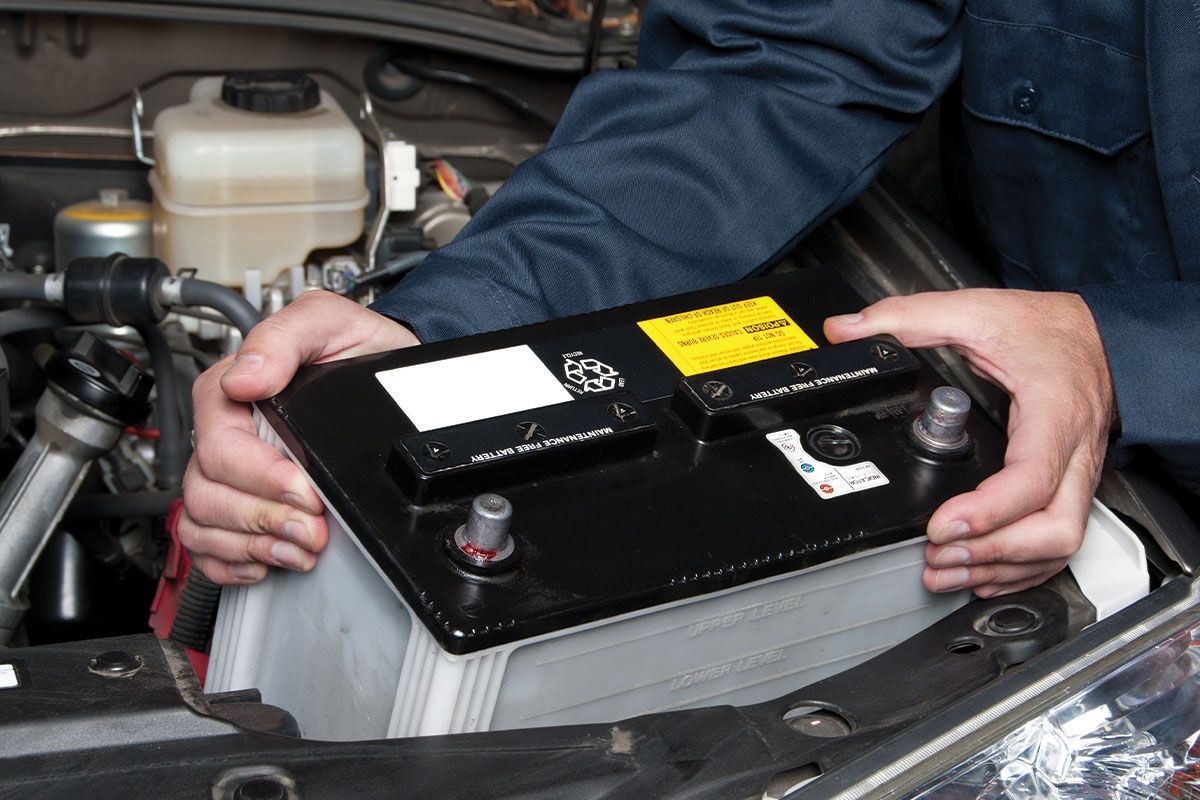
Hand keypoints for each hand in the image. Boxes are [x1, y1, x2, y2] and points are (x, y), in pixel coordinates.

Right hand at [180, 291, 418, 583]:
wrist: (391, 372)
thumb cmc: (358, 347)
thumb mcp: (330, 321)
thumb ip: (285, 337)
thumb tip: (247, 377)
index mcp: (232, 389)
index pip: (219, 446)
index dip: (261, 477)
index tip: (305, 491)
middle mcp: (227, 432)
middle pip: (208, 492)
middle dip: (263, 518)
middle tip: (312, 528)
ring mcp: (231, 470)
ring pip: (203, 522)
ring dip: (253, 545)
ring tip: (300, 548)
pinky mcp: (244, 500)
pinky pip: (207, 544)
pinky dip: (232, 561)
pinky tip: (267, 559)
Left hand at [824, 289, 1115, 596]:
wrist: (1099, 331)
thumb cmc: (1048, 327)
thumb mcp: (976, 311)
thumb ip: (908, 318)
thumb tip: (846, 331)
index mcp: (1054, 413)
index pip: (1032, 479)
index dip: (987, 512)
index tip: (940, 525)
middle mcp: (1075, 452)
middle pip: (1055, 529)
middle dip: (993, 554)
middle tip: (937, 555)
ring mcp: (1079, 474)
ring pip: (1060, 544)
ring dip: (1002, 568)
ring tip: (945, 570)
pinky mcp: (1073, 486)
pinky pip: (1059, 541)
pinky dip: (1021, 566)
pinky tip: (982, 572)